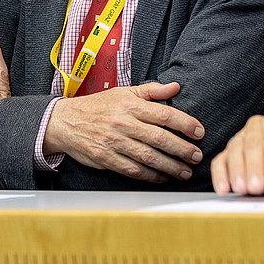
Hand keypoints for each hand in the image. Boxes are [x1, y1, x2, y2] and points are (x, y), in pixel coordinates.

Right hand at [43, 82, 203, 182]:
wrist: (64, 122)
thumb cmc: (97, 106)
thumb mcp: (123, 92)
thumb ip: (151, 91)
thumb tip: (176, 86)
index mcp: (129, 104)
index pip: (164, 114)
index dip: (185, 123)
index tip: (199, 132)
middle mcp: (123, 123)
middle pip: (160, 138)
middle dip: (183, 149)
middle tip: (197, 156)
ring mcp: (114, 142)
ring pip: (149, 157)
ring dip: (171, 166)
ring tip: (185, 171)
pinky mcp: (106, 159)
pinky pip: (134, 170)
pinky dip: (151, 176)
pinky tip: (163, 177)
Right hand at [210, 115, 263, 194]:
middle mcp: (258, 127)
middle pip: (253, 142)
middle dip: (254, 166)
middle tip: (257, 188)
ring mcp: (240, 139)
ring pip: (235, 148)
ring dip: (237, 170)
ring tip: (243, 190)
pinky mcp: (226, 154)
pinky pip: (219, 161)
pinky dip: (220, 175)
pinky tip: (224, 188)